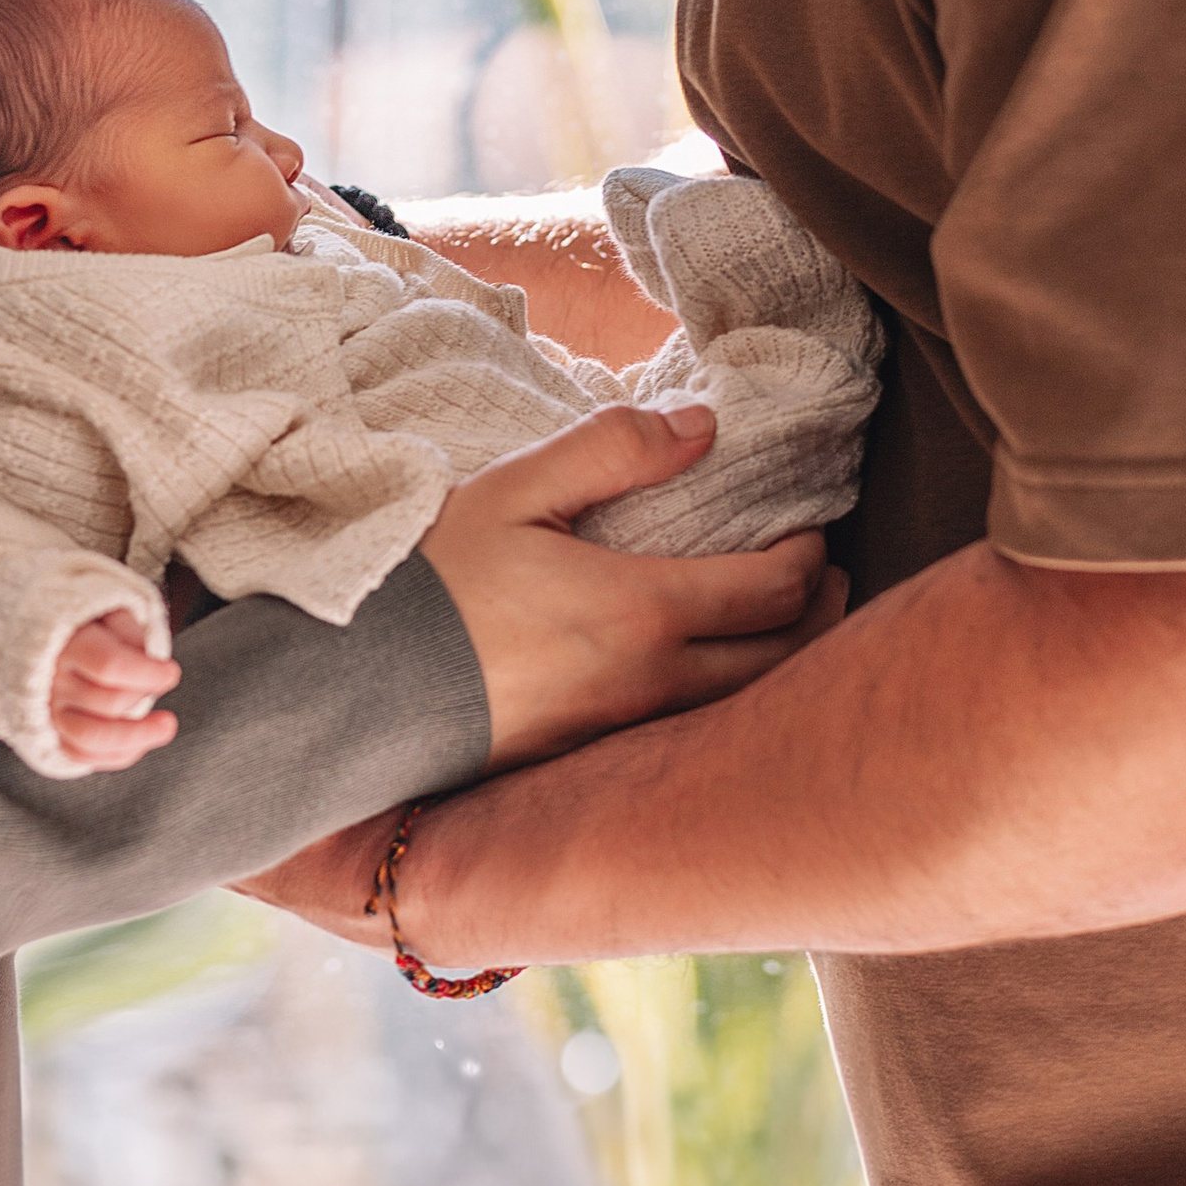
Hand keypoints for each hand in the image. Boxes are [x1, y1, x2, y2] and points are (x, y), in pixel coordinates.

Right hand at [47, 608, 180, 771]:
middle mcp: (53, 681)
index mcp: (67, 645)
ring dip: (137, 737)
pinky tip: (141, 742)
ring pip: (91, 738)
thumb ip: (128, 631)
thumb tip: (149, 664)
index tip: (171, 672)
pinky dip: (117, 754)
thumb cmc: (85, 625)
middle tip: (162, 683)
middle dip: (145, 696)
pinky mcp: (52, 733)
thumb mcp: (107, 610)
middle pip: (107, 702)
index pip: (109, 665)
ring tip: (166, 726)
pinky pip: (82, 755)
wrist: (44, 640)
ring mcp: (49, 711)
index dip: (147, 673)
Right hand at [416, 401, 836, 771]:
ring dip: (785, 662)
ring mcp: (625, 732)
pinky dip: (729, 699)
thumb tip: (703, 425)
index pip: (777, 589)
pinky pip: (691, 733)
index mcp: (643, 611)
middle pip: (784, 659)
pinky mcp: (593, 760)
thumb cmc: (432, 581)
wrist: (359, 690)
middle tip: (826, 578)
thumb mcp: (514, 491)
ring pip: (744, 705)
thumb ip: (612, 450)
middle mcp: (652, 682)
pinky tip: (714, 671)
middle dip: (822, 614)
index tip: (807, 527)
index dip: (809, 554)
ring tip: (790, 624)